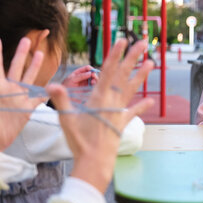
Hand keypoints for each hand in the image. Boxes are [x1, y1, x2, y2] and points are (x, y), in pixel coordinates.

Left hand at [0, 37, 44, 150]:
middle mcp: (9, 89)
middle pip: (17, 67)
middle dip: (21, 53)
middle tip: (27, 39)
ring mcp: (19, 97)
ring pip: (29, 77)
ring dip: (34, 66)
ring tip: (40, 54)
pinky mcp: (28, 108)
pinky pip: (39, 97)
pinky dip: (46, 92)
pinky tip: (53, 85)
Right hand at [47, 39, 153, 192]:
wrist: (95, 162)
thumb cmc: (79, 141)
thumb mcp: (66, 119)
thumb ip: (60, 99)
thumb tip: (50, 85)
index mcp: (99, 97)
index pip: (108, 71)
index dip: (115, 54)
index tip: (121, 40)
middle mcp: (112, 101)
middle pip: (124, 75)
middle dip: (133, 57)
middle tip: (142, 42)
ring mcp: (119, 112)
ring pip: (132, 89)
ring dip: (141, 75)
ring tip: (151, 62)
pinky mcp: (122, 123)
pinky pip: (133, 112)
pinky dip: (141, 106)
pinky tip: (151, 101)